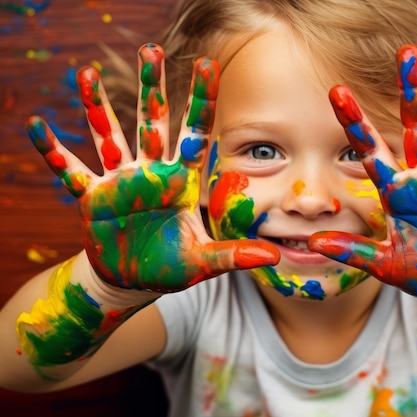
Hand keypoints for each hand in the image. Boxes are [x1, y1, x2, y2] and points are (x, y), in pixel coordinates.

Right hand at [27, 43, 278, 291]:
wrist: (133, 280)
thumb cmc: (170, 266)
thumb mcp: (203, 261)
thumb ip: (233, 255)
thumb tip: (273, 256)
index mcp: (181, 181)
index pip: (195, 134)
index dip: (200, 101)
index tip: (207, 65)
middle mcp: (151, 173)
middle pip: (152, 123)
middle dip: (153, 89)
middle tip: (151, 50)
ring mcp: (120, 182)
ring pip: (109, 136)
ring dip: (97, 107)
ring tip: (86, 73)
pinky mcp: (93, 198)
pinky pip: (71, 171)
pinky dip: (54, 152)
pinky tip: (38, 126)